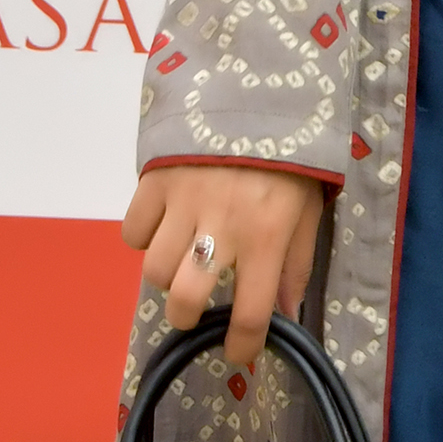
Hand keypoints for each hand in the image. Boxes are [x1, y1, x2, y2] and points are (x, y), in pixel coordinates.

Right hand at [121, 164, 325, 372]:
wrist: (256, 88)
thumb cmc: (291, 155)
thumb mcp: (309, 208)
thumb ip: (297, 262)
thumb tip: (286, 313)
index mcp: (267, 237)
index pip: (252, 313)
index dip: (242, 345)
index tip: (236, 354)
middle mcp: (222, 227)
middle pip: (184, 298)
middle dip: (185, 317)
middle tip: (194, 310)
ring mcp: (183, 203)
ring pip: (153, 268)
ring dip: (166, 274)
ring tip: (182, 259)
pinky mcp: (154, 180)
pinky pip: (132, 229)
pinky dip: (142, 235)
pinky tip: (163, 225)